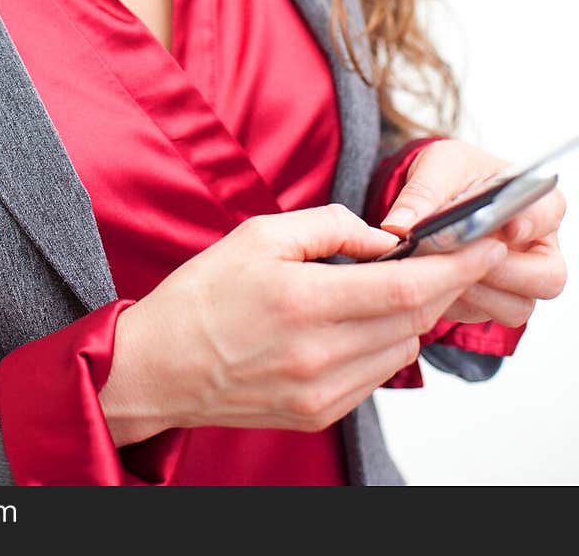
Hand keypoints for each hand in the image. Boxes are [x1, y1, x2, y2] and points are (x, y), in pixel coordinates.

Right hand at [97, 204, 508, 445]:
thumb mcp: (257, 235)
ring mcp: (320, 393)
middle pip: (413, 321)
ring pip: (401, 350)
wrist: (158, 367)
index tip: (483, 245)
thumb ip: (329, 227)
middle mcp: (317, 356)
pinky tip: (363, 320)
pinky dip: (385, 344)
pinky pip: (376, 376)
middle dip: (442, 285)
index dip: (454, 267)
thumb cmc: (202, 295)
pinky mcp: (317, 414)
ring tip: (396, 284)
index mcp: (301, 302)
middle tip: (450, 256)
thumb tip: (385, 239)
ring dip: (413, 315)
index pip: (405, 289)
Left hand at [380, 138, 567, 327]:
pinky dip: (452, 302)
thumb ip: (423, 191)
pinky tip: (426, 283)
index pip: (548, 214)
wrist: (437, 194)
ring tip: (436, 269)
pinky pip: (481, 315)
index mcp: (536, 202)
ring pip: (515, 306)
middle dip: (503, 271)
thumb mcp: (437, 166)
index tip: (506, 227)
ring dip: (474, 292)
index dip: (531, 224)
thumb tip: (400, 227)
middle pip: (547, 277)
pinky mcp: (490, 300)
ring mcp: (517, 280)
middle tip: (463, 257)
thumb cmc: (452, 173)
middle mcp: (537, 247)